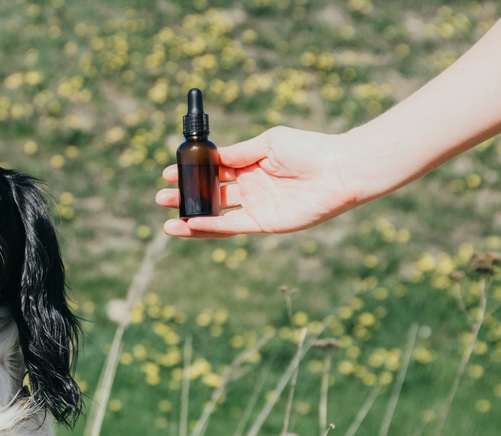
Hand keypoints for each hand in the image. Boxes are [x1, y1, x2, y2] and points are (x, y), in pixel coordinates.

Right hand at [156, 127, 362, 237]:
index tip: (168, 173)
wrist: (338, 170)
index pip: (213, 171)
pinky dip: (210, 228)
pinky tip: (190, 225)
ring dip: (191, 218)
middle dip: (185, 197)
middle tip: (161, 198)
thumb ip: (238, 153)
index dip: (190, 173)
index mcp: (250, 164)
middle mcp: (250, 187)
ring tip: (167, 222)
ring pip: (216, 215)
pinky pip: (231, 227)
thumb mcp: (267, 143)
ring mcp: (256, 206)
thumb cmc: (308, 150)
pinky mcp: (264, 223)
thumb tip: (211, 158)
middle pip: (210, 194)